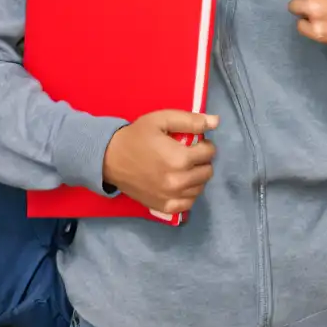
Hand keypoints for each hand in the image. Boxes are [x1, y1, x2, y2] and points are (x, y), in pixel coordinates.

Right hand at [102, 110, 218, 217]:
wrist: (110, 158)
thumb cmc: (136, 136)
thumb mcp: (161, 120)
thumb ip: (190, 120)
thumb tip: (216, 122)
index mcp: (180, 158)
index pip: (209, 152)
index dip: (204, 144)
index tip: (193, 141)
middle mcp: (178, 181)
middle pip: (207, 171)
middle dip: (202, 160)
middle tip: (188, 154)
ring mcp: (171, 197)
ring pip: (200, 188)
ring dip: (196, 176)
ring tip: (183, 167)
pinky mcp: (163, 207)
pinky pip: (188, 204)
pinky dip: (188, 194)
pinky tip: (180, 183)